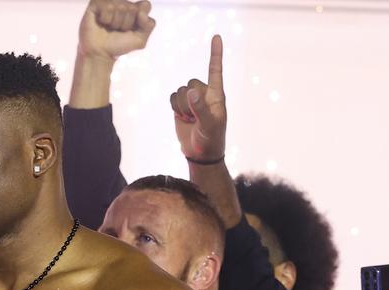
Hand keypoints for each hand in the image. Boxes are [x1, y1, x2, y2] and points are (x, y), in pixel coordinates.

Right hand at [78, 0, 156, 60]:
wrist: (100, 54)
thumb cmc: (118, 46)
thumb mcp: (140, 40)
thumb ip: (149, 25)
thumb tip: (141, 13)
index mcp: (135, 9)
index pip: (145, 5)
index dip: (140, 19)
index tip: (132, 29)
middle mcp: (123, 3)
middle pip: (132, 8)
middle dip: (125, 24)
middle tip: (117, 31)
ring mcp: (110, 2)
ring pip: (119, 7)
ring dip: (114, 23)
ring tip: (109, 28)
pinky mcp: (96, 3)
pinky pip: (107, 7)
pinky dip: (105, 19)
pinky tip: (101, 23)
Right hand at [170, 35, 227, 161]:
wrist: (200, 153)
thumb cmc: (211, 139)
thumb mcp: (210, 125)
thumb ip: (201, 108)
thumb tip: (191, 92)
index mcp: (217, 95)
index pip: (215, 70)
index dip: (215, 54)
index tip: (216, 37)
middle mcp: (204, 94)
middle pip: (191, 83)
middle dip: (189, 100)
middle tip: (195, 117)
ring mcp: (192, 100)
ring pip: (180, 91)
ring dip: (181, 107)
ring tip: (190, 120)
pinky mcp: (180, 107)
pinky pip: (172, 97)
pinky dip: (174, 107)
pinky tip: (182, 118)